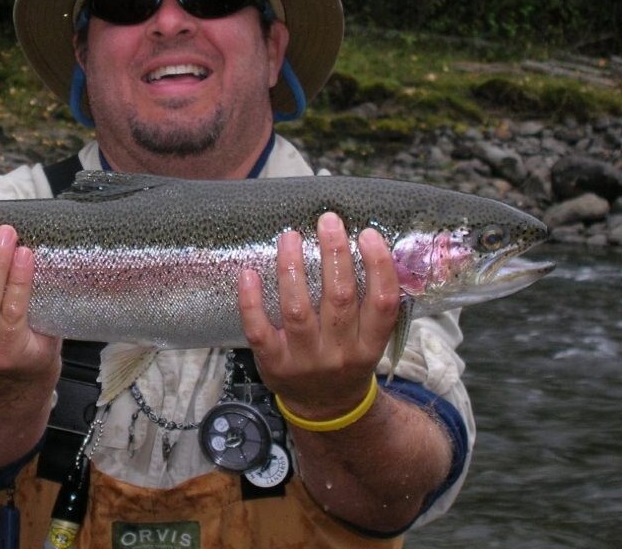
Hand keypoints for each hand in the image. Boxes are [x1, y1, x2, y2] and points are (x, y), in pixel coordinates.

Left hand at [237, 212, 401, 420]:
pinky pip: (259, 329)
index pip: (382, 303)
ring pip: (297, 309)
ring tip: (289, 236)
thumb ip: (370, 305)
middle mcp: (340, 353)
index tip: (368, 234)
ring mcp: (304, 360)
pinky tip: (248, 273)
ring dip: (292, 268)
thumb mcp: (370, 342)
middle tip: (328, 221)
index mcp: (370, 345)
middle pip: (339, 298)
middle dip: (334, 254)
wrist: (326, 410)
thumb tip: (369, 248)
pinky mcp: (273, 363)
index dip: (378, 267)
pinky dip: (251, 300)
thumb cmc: (347, 362)